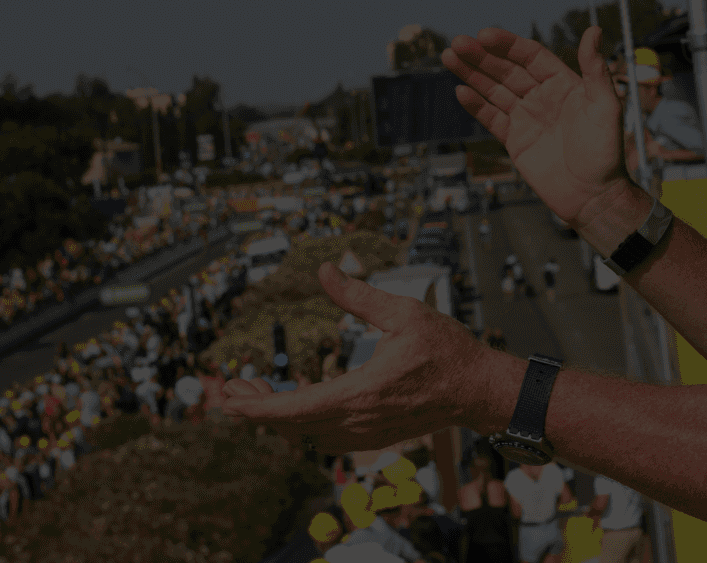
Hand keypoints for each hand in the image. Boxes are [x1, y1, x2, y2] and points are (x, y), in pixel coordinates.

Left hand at [219, 263, 494, 452]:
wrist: (479, 390)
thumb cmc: (447, 351)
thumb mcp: (403, 312)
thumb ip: (358, 295)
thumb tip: (324, 270)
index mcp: (362, 393)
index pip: (295, 409)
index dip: (256, 408)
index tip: (227, 399)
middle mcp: (359, 421)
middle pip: (292, 426)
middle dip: (256, 409)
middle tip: (231, 388)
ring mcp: (365, 435)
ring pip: (305, 435)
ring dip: (277, 417)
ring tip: (256, 390)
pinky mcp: (372, 437)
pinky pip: (324, 436)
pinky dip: (301, 422)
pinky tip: (294, 399)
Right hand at [443, 26, 629, 225]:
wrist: (594, 197)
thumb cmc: (606, 152)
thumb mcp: (606, 106)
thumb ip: (595, 69)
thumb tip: (594, 30)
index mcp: (564, 84)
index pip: (531, 57)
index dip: (508, 45)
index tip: (484, 35)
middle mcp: (543, 97)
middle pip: (507, 70)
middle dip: (482, 56)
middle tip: (457, 43)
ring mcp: (527, 118)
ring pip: (494, 90)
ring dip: (472, 74)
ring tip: (449, 57)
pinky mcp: (516, 140)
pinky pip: (492, 118)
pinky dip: (476, 105)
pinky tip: (460, 91)